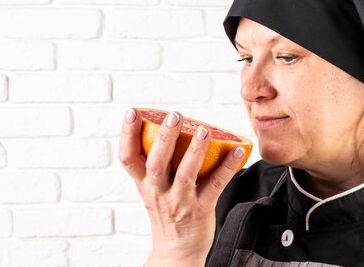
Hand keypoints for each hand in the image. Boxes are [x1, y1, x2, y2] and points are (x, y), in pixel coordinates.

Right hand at [119, 108, 245, 265]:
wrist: (177, 252)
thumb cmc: (166, 215)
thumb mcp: (151, 191)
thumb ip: (154, 166)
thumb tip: (163, 128)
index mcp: (144, 184)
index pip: (128, 158)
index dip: (127, 134)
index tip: (132, 112)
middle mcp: (159, 193)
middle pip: (156, 163)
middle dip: (164, 137)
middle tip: (174, 115)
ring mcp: (180, 202)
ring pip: (186, 174)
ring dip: (195, 150)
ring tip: (203, 130)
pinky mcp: (201, 210)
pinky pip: (216, 185)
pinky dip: (228, 167)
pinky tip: (236, 150)